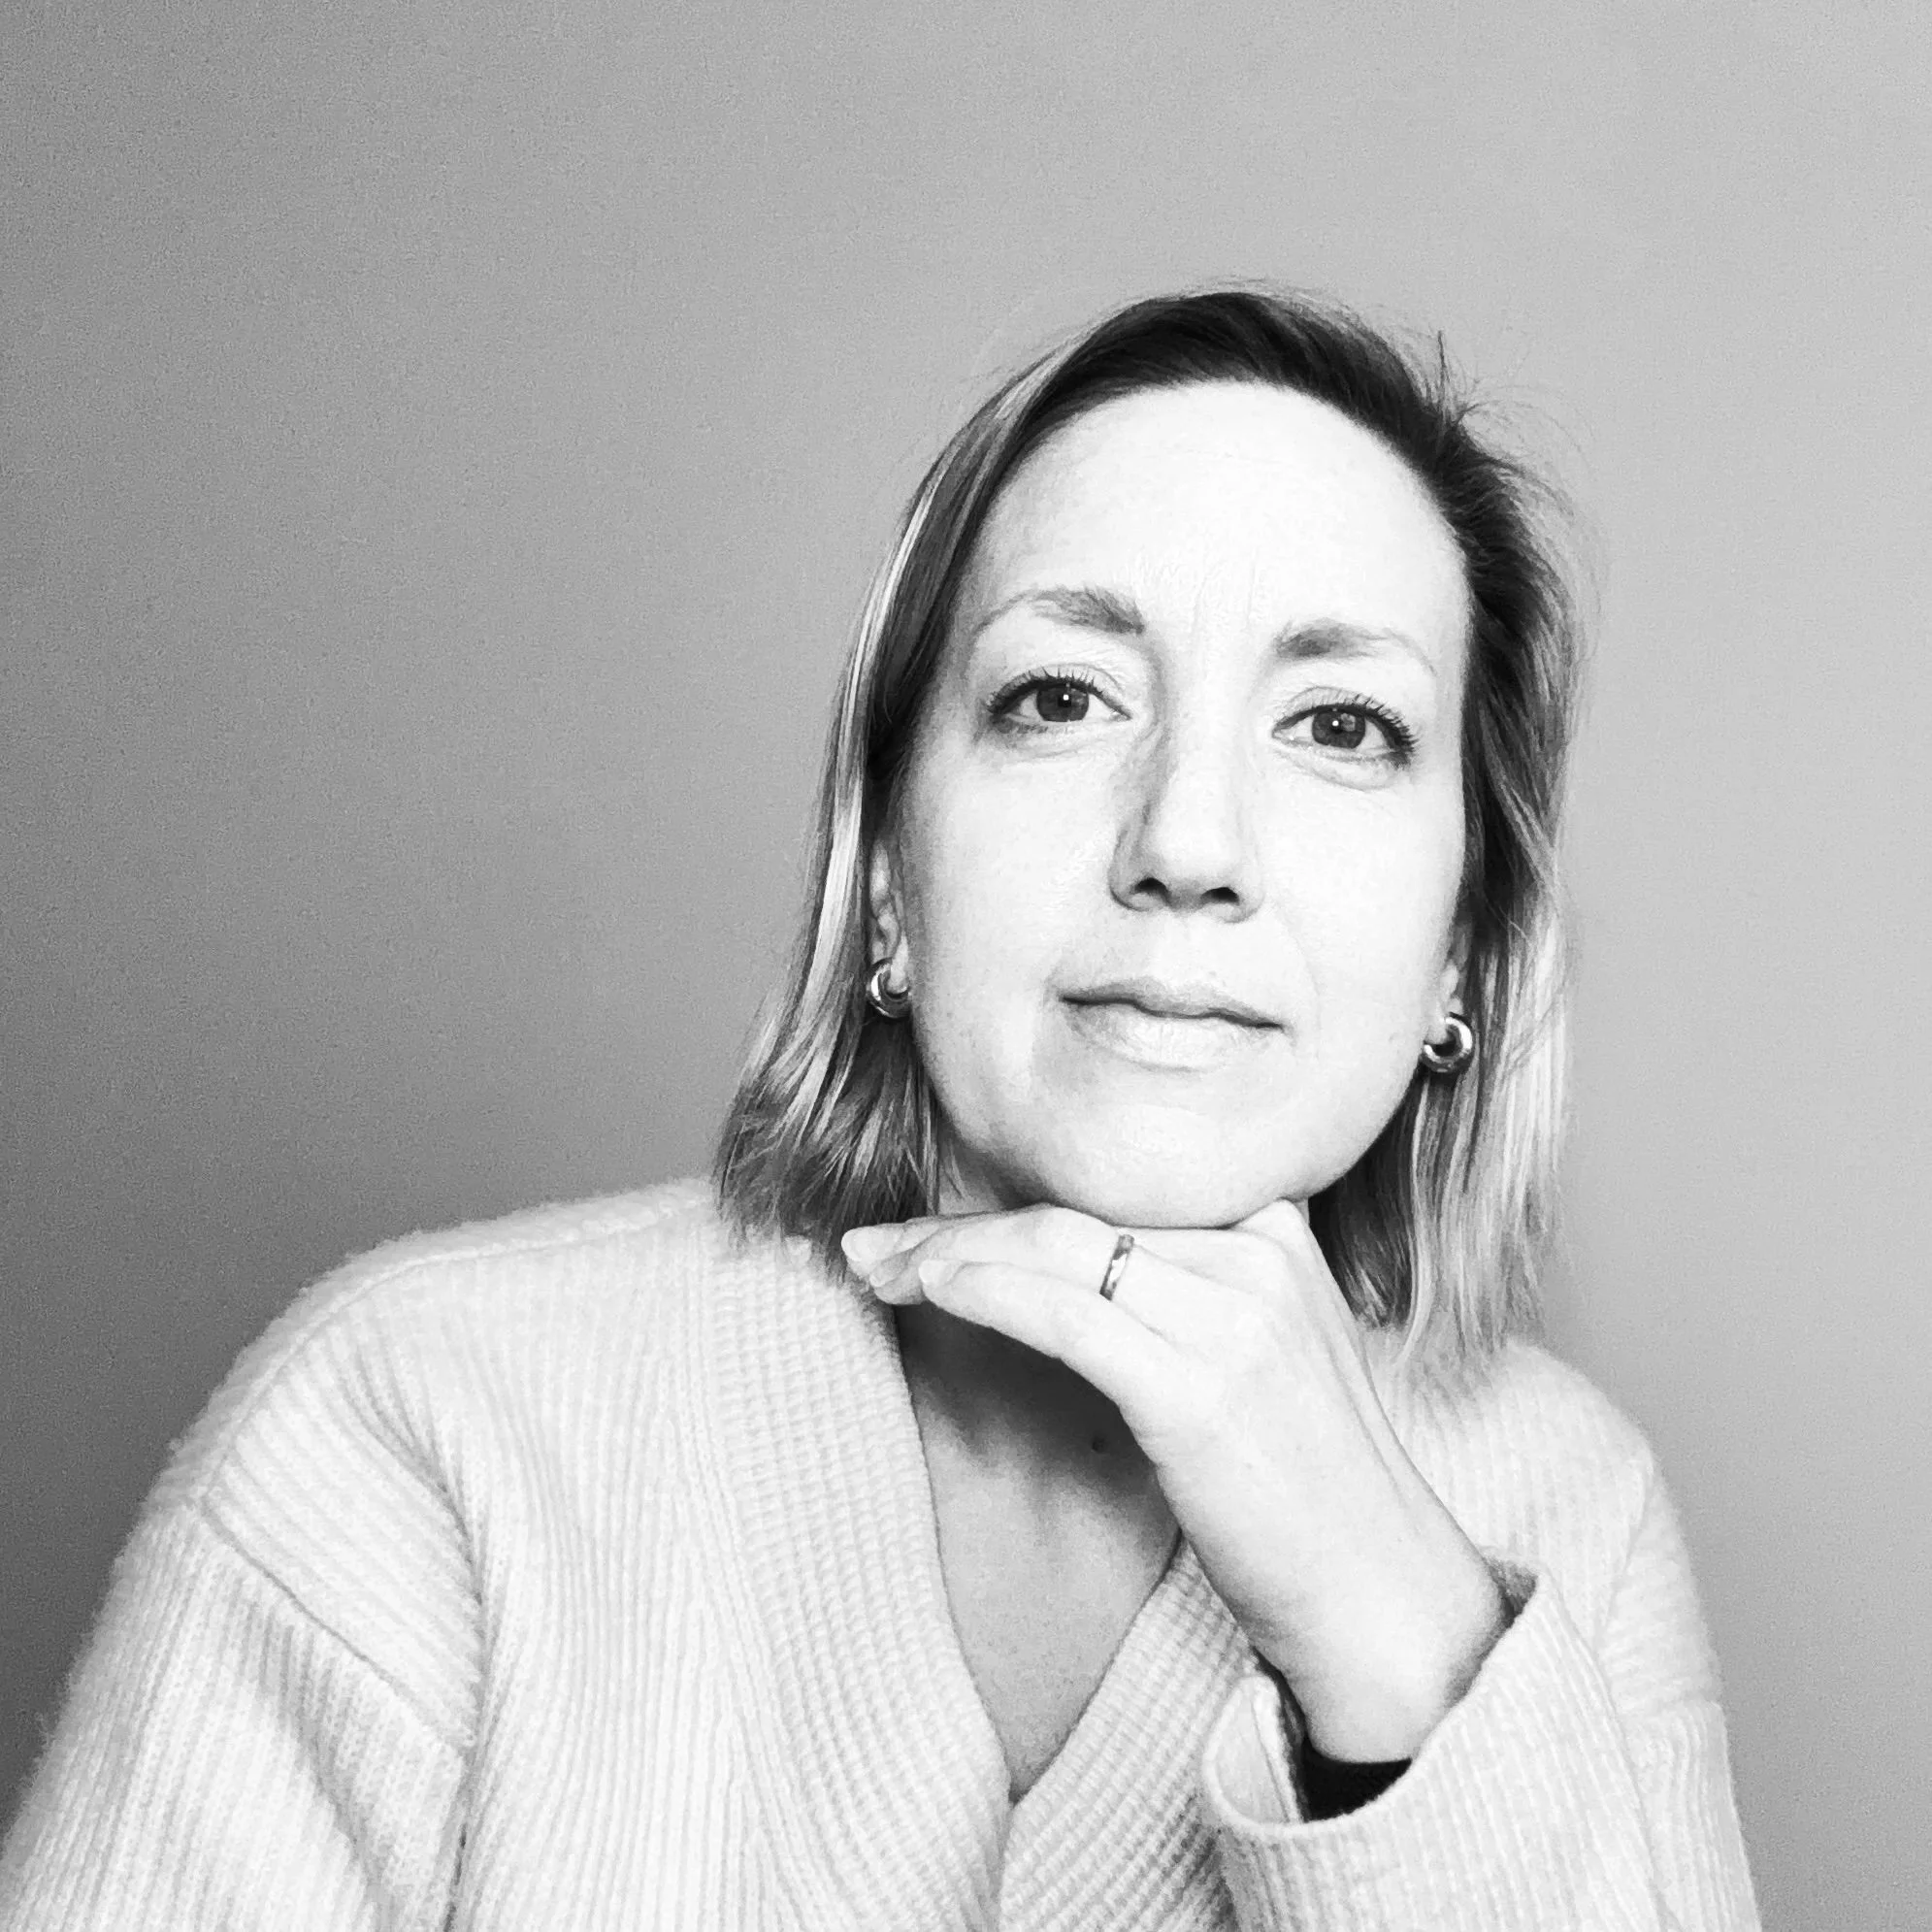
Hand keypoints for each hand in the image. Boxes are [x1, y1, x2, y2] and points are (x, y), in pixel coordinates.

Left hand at [841, 1201, 1507, 1760]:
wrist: (1379, 1590)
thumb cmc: (1305, 1482)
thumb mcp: (1260, 1348)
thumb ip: (1186, 1288)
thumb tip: (1059, 1265)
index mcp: (1275, 1228)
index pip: (1110, 1190)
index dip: (1008, 1202)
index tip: (928, 1224)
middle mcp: (1259, 1254)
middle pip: (1074, 1212)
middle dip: (956, 1225)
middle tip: (873, 1244)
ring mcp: (1235, 1318)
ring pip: (1059, 1251)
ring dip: (946, 1255)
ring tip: (874, 1270)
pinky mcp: (1200, 1390)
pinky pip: (1067, 1315)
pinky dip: (986, 1292)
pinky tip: (929, 1290)